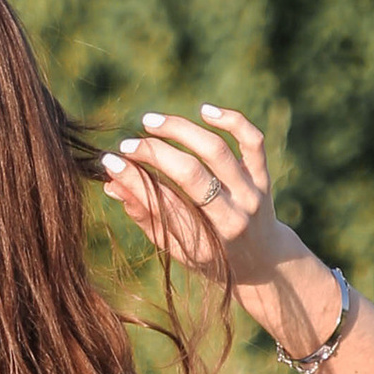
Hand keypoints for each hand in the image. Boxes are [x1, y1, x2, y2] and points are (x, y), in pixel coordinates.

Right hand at [100, 104, 303, 294]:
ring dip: (180, 130)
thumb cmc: (210, 256)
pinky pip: (252, 141)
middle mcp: (231, 216)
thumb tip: (112, 184)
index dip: (132, 179)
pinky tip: (204, 111)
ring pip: (216, 150)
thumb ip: (146, 216)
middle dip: (154, 153)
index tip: (109, 161)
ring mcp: (251, 194)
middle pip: (190, 173)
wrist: (264, 262)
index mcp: (205, 241)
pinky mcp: (263, 176)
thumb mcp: (175, 248)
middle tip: (127, 144)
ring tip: (150, 121)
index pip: (163, 202)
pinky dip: (231, 121)